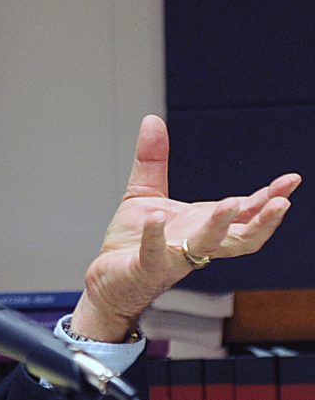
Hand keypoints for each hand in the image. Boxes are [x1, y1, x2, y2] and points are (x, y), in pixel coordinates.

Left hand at [71, 115, 300, 341]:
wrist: (108, 280)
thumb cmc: (132, 242)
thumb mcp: (146, 194)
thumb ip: (154, 159)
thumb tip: (152, 119)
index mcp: (202, 224)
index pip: (244, 213)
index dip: (268, 198)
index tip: (291, 181)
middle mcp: (196, 244)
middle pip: (241, 238)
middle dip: (263, 220)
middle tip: (282, 203)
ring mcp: (174, 258)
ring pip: (206, 246)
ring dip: (219, 226)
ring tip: (229, 204)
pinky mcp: (146, 268)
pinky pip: (155, 253)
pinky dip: (156, 236)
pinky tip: (158, 217)